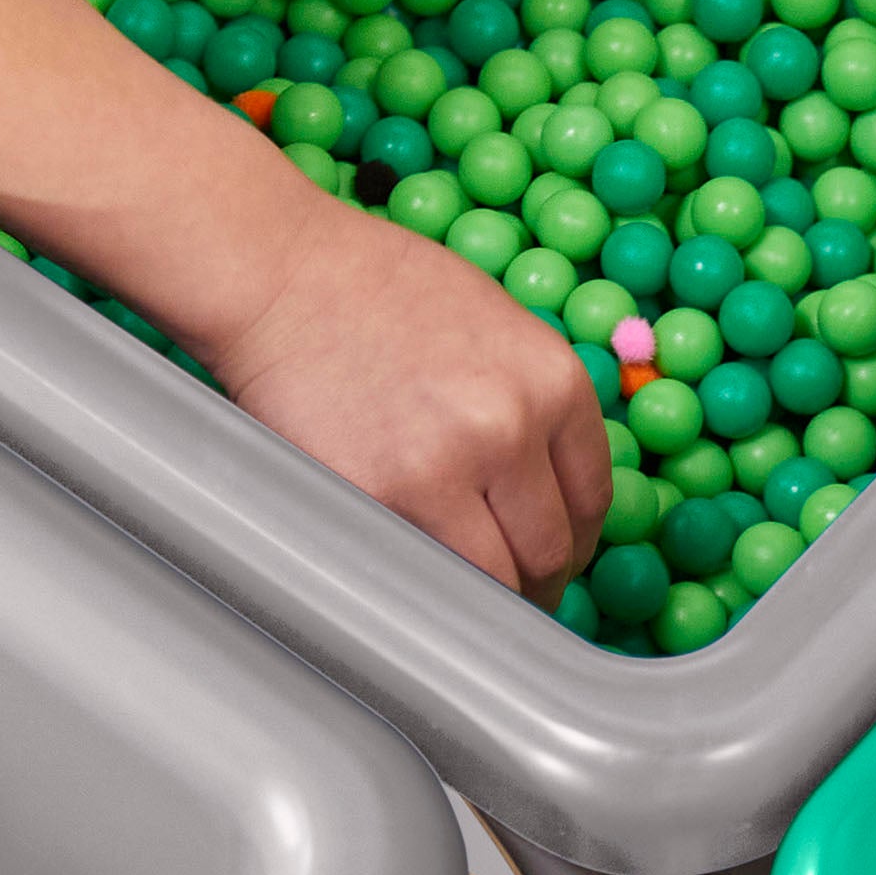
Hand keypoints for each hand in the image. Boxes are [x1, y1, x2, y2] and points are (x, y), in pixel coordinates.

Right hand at [182, 194, 611, 597]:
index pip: (592, 498)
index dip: (575, 540)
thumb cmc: (379, 289)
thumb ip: (534, 403)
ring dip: (485, 598)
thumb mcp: (496, 325)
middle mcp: (511, 426)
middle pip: (550, 550)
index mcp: (552, 381)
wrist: (283, 276)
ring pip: (493, 579)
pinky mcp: (380, 499)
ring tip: (466, 596)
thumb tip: (553, 486)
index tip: (555, 556)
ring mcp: (446, 469)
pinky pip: (426, 574)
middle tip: (512, 592)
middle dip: (536, 581)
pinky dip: (428, 586)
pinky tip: (419, 574)